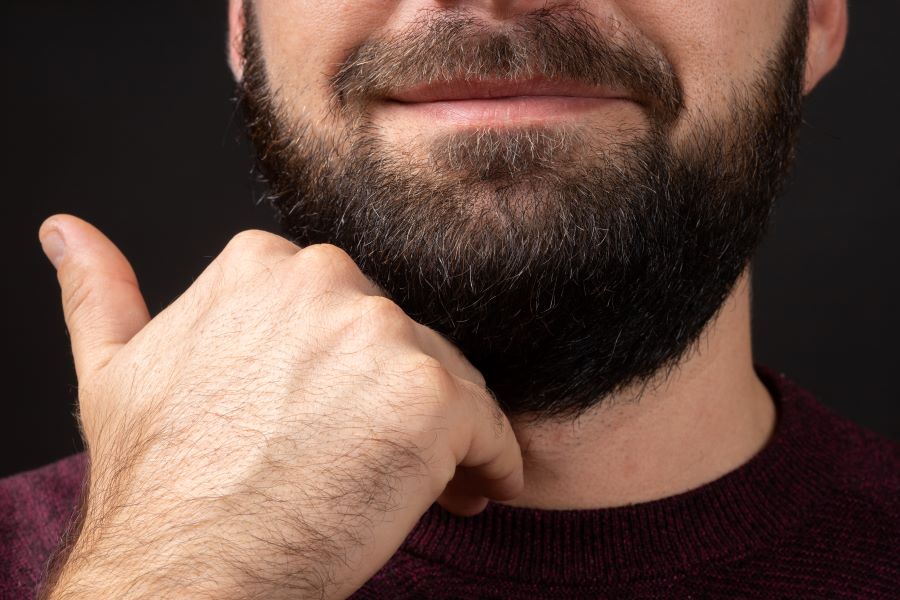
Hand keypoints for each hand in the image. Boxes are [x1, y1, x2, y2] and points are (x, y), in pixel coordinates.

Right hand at [37, 215, 522, 598]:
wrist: (188, 570)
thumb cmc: (157, 482)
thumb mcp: (115, 369)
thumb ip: (100, 290)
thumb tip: (66, 231)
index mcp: (264, 264)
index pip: (344, 312)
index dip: (345, 376)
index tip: (339, 422)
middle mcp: (326, 279)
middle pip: (400, 342)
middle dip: (391, 402)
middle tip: (370, 464)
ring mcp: (380, 334)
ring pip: (448, 378)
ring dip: (440, 434)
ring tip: (408, 487)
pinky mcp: (430, 396)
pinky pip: (489, 425)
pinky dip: (491, 461)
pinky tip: (468, 492)